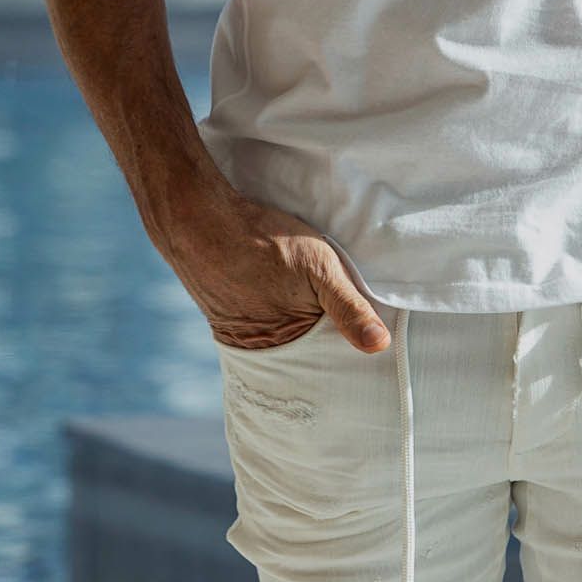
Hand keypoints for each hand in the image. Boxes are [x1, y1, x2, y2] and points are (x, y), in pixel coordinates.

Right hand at [156, 173, 390, 353]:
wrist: (201, 221)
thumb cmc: (264, 241)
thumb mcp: (319, 266)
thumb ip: (349, 306)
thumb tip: (380, 346)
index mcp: (288, 344)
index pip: (328, 361)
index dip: (346, 350)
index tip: (366, 347)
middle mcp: (261, 351)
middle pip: (303, 357)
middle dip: (322, 348)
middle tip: (339, 329)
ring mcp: (240, 338)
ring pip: (281, 345)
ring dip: (296, 335)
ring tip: (307, 316)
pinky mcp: (225, 322)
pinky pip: (257, 332)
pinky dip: (271, 323)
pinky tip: (276, 303)